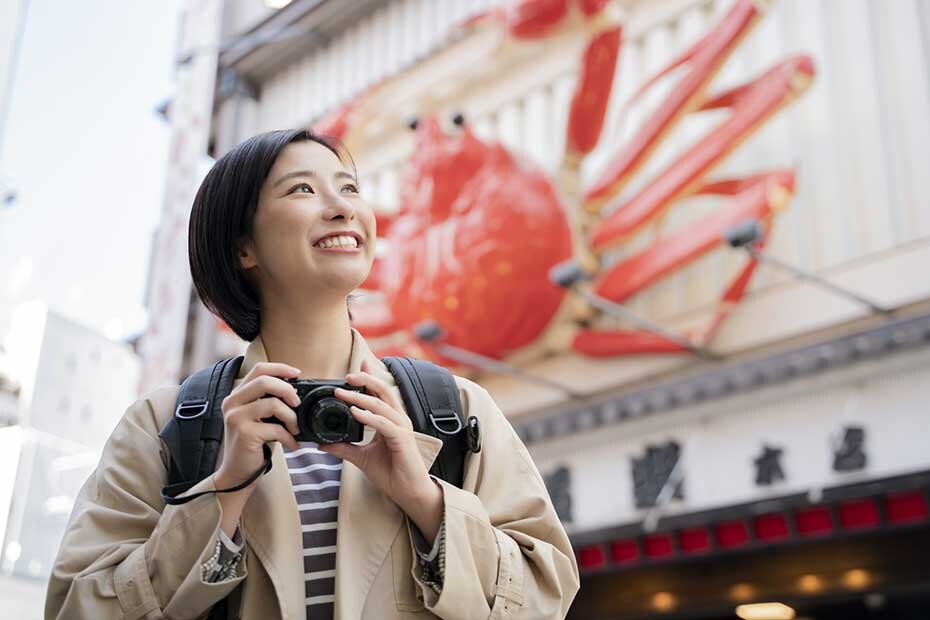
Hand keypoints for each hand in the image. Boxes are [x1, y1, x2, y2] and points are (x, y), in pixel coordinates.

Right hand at [214, 362, 301, 494]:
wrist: (237, 473)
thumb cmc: (253, 444)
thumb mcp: (260, 418)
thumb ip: (270, 401)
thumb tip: (296, 391)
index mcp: (237, 395)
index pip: (258, 369)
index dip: (280, 368)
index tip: (297, 374)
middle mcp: (232, 403)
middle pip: (265, 381)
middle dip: (288, 390)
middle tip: (298, 404)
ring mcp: (236, 417)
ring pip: (272, 404)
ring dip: (291, 417)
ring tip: (295, 429)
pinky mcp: (244, 433)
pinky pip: (275, 428)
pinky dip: (289, 437)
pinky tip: (292, 444)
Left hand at [320, 359, 443, 542]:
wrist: (407, 492)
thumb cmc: (391, 473)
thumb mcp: (361, 457)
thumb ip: (343, 447)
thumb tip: (321, 443)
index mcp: (391, 420)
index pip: (380, 393)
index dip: (369, 378)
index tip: (354, 368)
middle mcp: (398, 419)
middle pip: (383, 391)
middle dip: (365, 380)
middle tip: (346, 375)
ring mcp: (402, 428)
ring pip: (381, 405)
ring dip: (361, 398)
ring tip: (343, 393)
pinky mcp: (402, 439)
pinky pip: (384, 424)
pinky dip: (369, 417)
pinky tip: (355, 413)